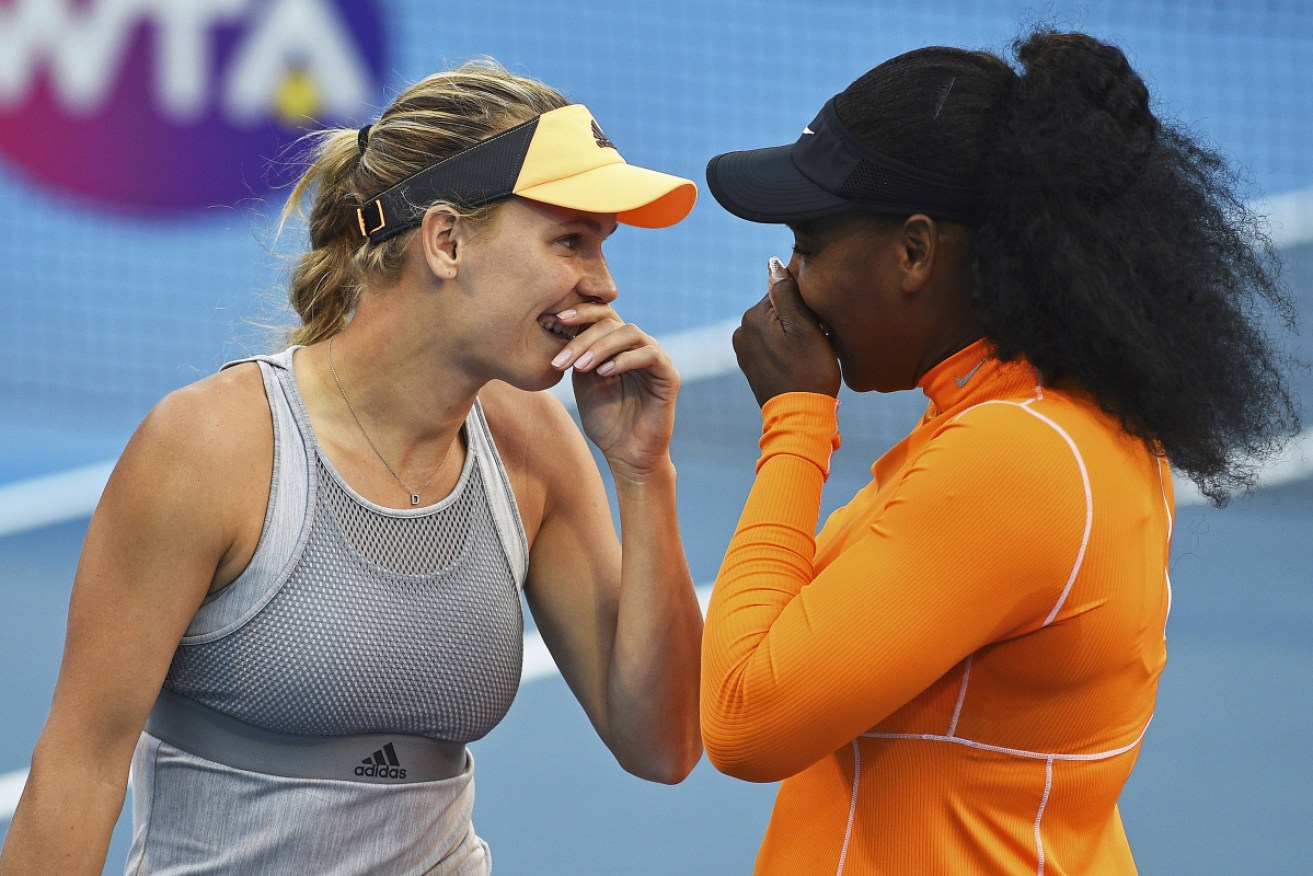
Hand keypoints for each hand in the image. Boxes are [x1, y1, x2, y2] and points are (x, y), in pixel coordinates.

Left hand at [550, 303, 677, 476]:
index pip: (601, 315)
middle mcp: (638, 347)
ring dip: (601, 346)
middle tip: (562, 359)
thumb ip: (579, 355)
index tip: (553, 320)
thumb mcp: (584, 383)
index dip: (579, 312)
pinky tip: (604, 372)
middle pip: (612, 322)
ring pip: (630, 333)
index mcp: (618, 346)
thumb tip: (561, 327)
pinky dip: (624, 359)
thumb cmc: (605, 422)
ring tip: (581, 367)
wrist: (626, 454)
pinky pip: (650, 355)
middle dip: (583, 338)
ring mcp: (656, 359)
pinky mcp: (669, 375)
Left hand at [733, 257, 840, 406]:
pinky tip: (800, 361)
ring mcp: (744, 349)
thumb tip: (773, 263)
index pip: (784, 290)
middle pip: (780, 309)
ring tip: (810, 352)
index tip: (819, 322)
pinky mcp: (751, 365)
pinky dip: (788, 347)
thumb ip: (787, 292)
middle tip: (818, 338)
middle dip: (800, 317)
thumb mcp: (805, 327)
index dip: (807, 302)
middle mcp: (742, 330)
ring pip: (778, 327)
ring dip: (796, 333)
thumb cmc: (809, 371)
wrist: (799, 416)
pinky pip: (774, 344)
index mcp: (753, 316)